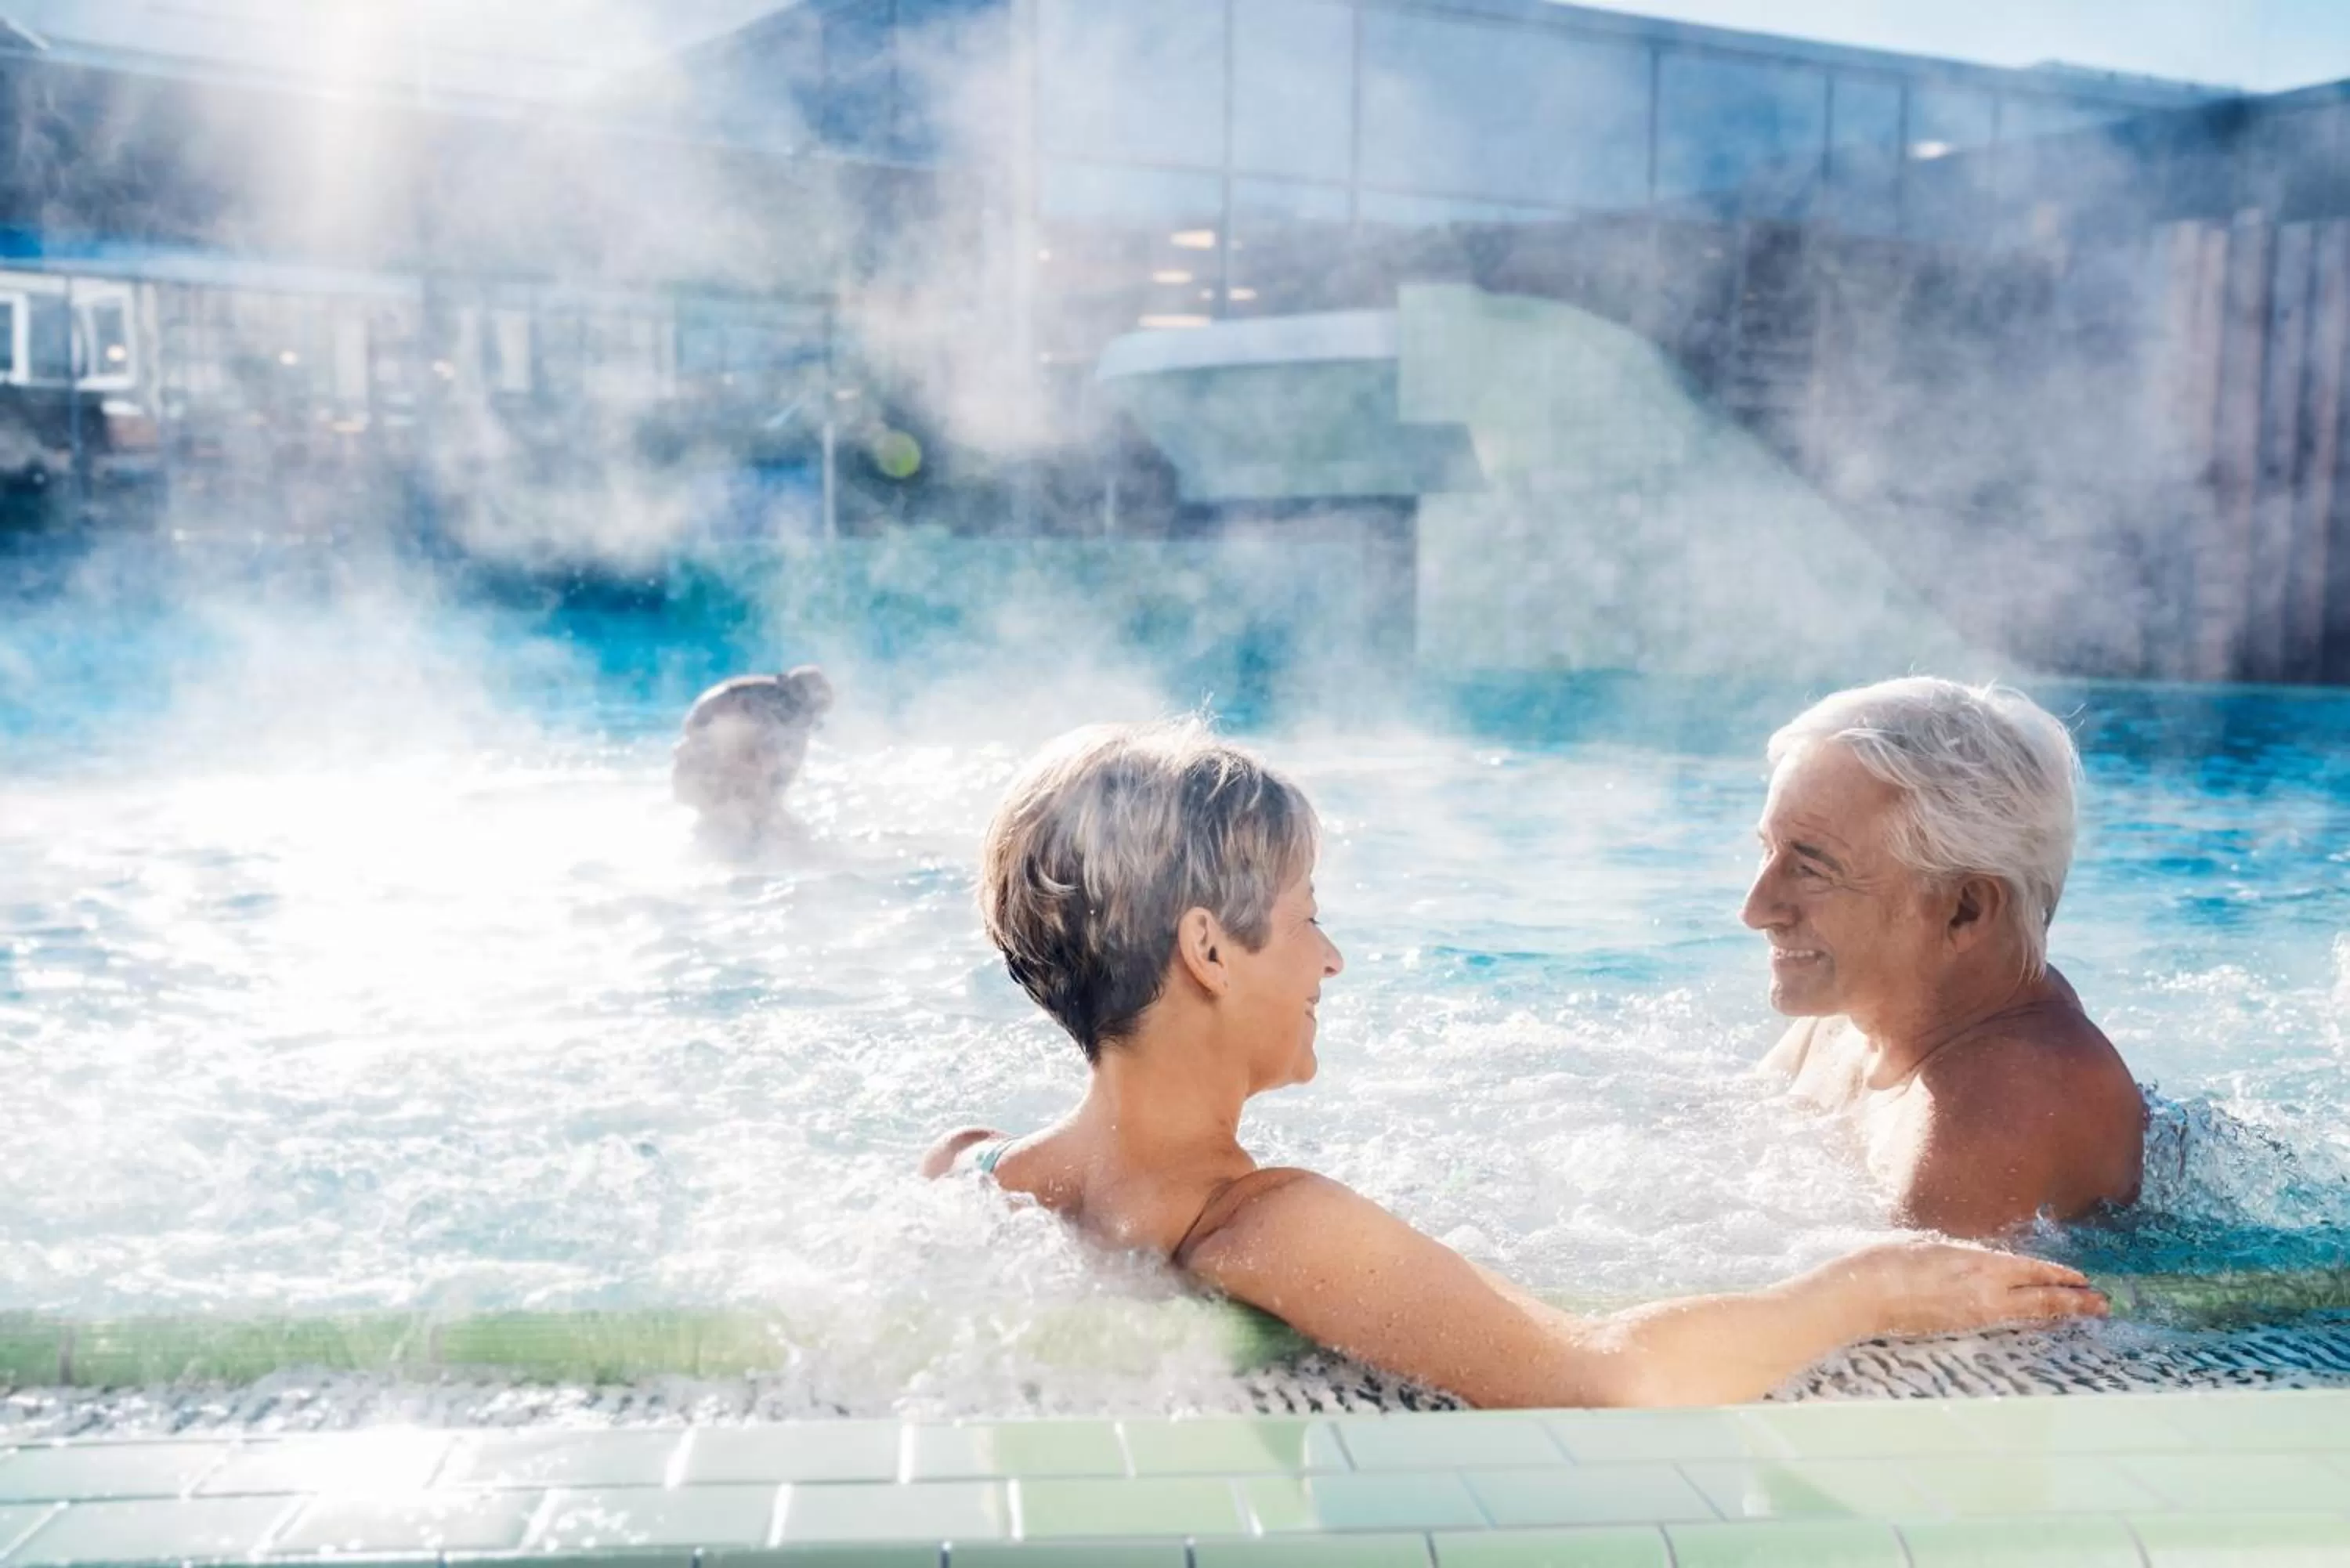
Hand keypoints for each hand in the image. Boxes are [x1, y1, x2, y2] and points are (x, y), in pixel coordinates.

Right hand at [1835, 1238, 2107, 1337]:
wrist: (1861, 1295)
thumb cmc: (1888, 1261)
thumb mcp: (1932, 1246)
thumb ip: (1963, 1256)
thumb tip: (1982, 1264)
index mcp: (1979, 1265)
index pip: (2032, 1272)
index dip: (2060, 1277)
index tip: (2082, 1278)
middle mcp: (1984, 1292)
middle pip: (2041, 1300)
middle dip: (2074, 1301)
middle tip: (2102, 1304)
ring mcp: (1974, 1314)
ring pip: (2026, 1314)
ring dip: (2056, 1312)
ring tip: (2080, 1311)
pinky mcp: (1961, 1327)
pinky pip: (2004, 1321)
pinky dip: (2027, 1318)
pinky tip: (2034, 1318)